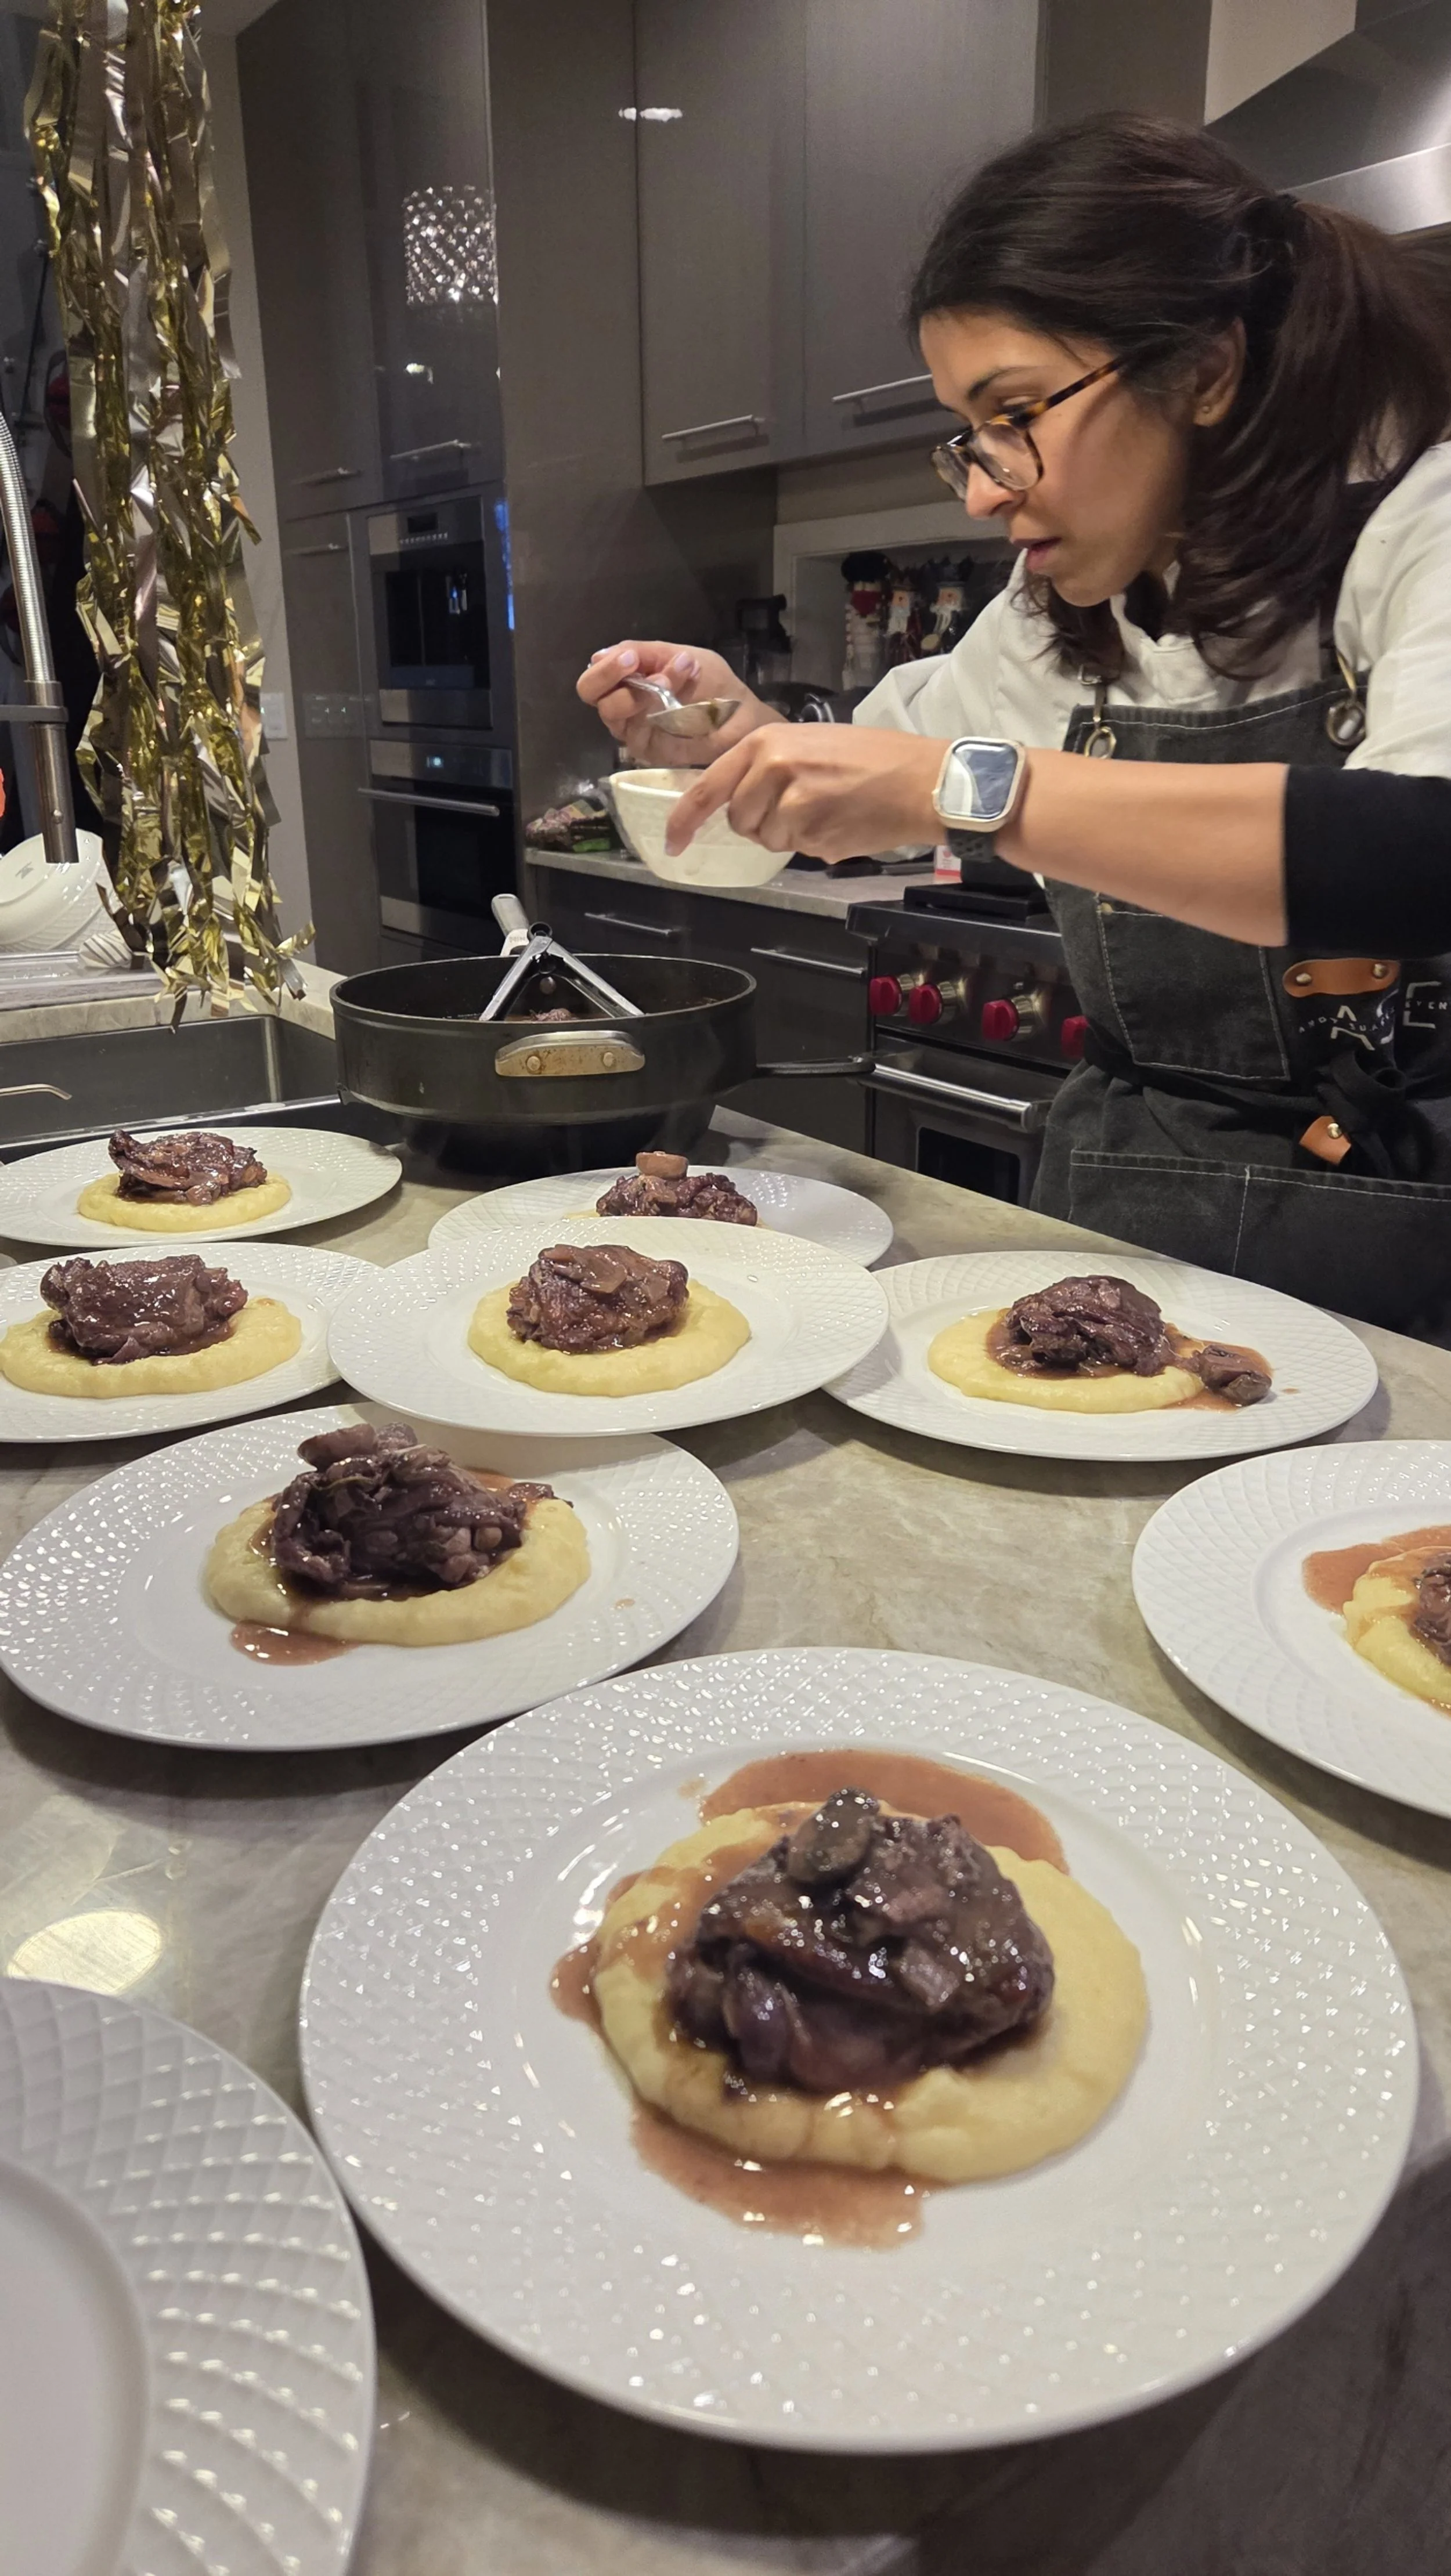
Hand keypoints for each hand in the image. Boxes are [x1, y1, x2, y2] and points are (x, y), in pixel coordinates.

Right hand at [577, 640, 772, 767]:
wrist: (743, 718)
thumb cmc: (715, 685)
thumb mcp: (683, 656)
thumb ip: (646, 653)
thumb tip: (599, 655)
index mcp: (628, 678)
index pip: (595, 674)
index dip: (605, 665)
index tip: (631, 657)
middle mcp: (624, 704)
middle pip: (591, 694)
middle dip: (610, 677)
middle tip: (636, 666)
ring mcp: (633, 729)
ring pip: (612, 712)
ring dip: (639, 692)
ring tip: (669, 682)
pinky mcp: (647, 750)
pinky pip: (636, 732)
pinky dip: (655, 713)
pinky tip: (675, 705)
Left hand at [664, 724, 946, 860]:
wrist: (922, 778)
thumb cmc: (875, 758)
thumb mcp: (810, 743)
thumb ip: (769, 767)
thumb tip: (742, 800)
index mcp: (766, 743)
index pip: (707, 787)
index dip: (684, 820)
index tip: (673, 843)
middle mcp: (772, 770)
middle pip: (740, 820)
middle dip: (763, 822)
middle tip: (803, 803)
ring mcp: (792, 803)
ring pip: (768, 839)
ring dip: (792, 835)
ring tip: (829, 809)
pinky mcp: (814, 833)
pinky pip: (799, 851)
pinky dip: (818, 844)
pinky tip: (844, 821)